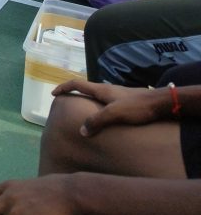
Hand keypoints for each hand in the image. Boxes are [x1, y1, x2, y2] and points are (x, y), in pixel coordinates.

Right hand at [51, 79, 167, 134]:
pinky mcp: (126, 102)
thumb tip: (81, 131)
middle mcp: (107, 90)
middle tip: (66, 104)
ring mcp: (117, 95)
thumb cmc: (137, 107)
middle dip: (74, 94)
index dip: (64, 87)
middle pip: (86, 88)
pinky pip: (106, 103)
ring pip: (97, 96)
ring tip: (84, 115)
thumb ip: (97, 121)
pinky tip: (105, 120)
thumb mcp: (115, 114)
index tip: (54, 94)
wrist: (161, 103)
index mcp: (102, 90)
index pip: (77, 84)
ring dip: (87, 102)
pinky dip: (99, 108)